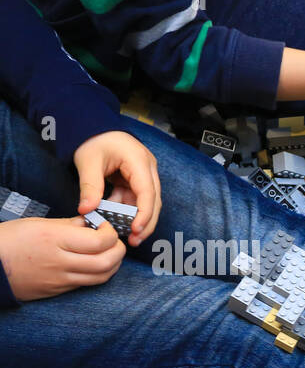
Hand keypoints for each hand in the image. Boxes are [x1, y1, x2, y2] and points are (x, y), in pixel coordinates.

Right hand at [0, 217, 125, 300]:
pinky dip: (99, 273)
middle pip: (106, 262)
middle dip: (118, 250)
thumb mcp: (37, 224)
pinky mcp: (59, 291)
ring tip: (109, 252)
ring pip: (102, 276)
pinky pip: (88, 283)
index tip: (106, 226)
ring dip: (113, 264)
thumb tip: (91, 223)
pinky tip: (96, 263)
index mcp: (54, 239)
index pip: (99, 241)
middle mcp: (60, 262)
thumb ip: (69, 224)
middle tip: (114, 240)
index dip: (110, 233)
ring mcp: (60, 280)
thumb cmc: (9, 240)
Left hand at [72, 131, 159, 246]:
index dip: (144, 214)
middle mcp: (148, 168)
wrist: (92, 126)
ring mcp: (145, 174)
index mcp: (139, 161)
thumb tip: (86, 211)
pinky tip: (117, 219)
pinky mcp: (138, 179)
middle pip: (154, 201)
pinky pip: (136, 199)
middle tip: (135, 241)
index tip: (136, 230)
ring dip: (136, 218)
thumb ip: (89, 187)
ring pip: (147, 203)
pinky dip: (127, 210)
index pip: (148, 192)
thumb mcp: (88, 162)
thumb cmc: (92, 140)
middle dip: (146, 223)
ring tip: (125, 235)